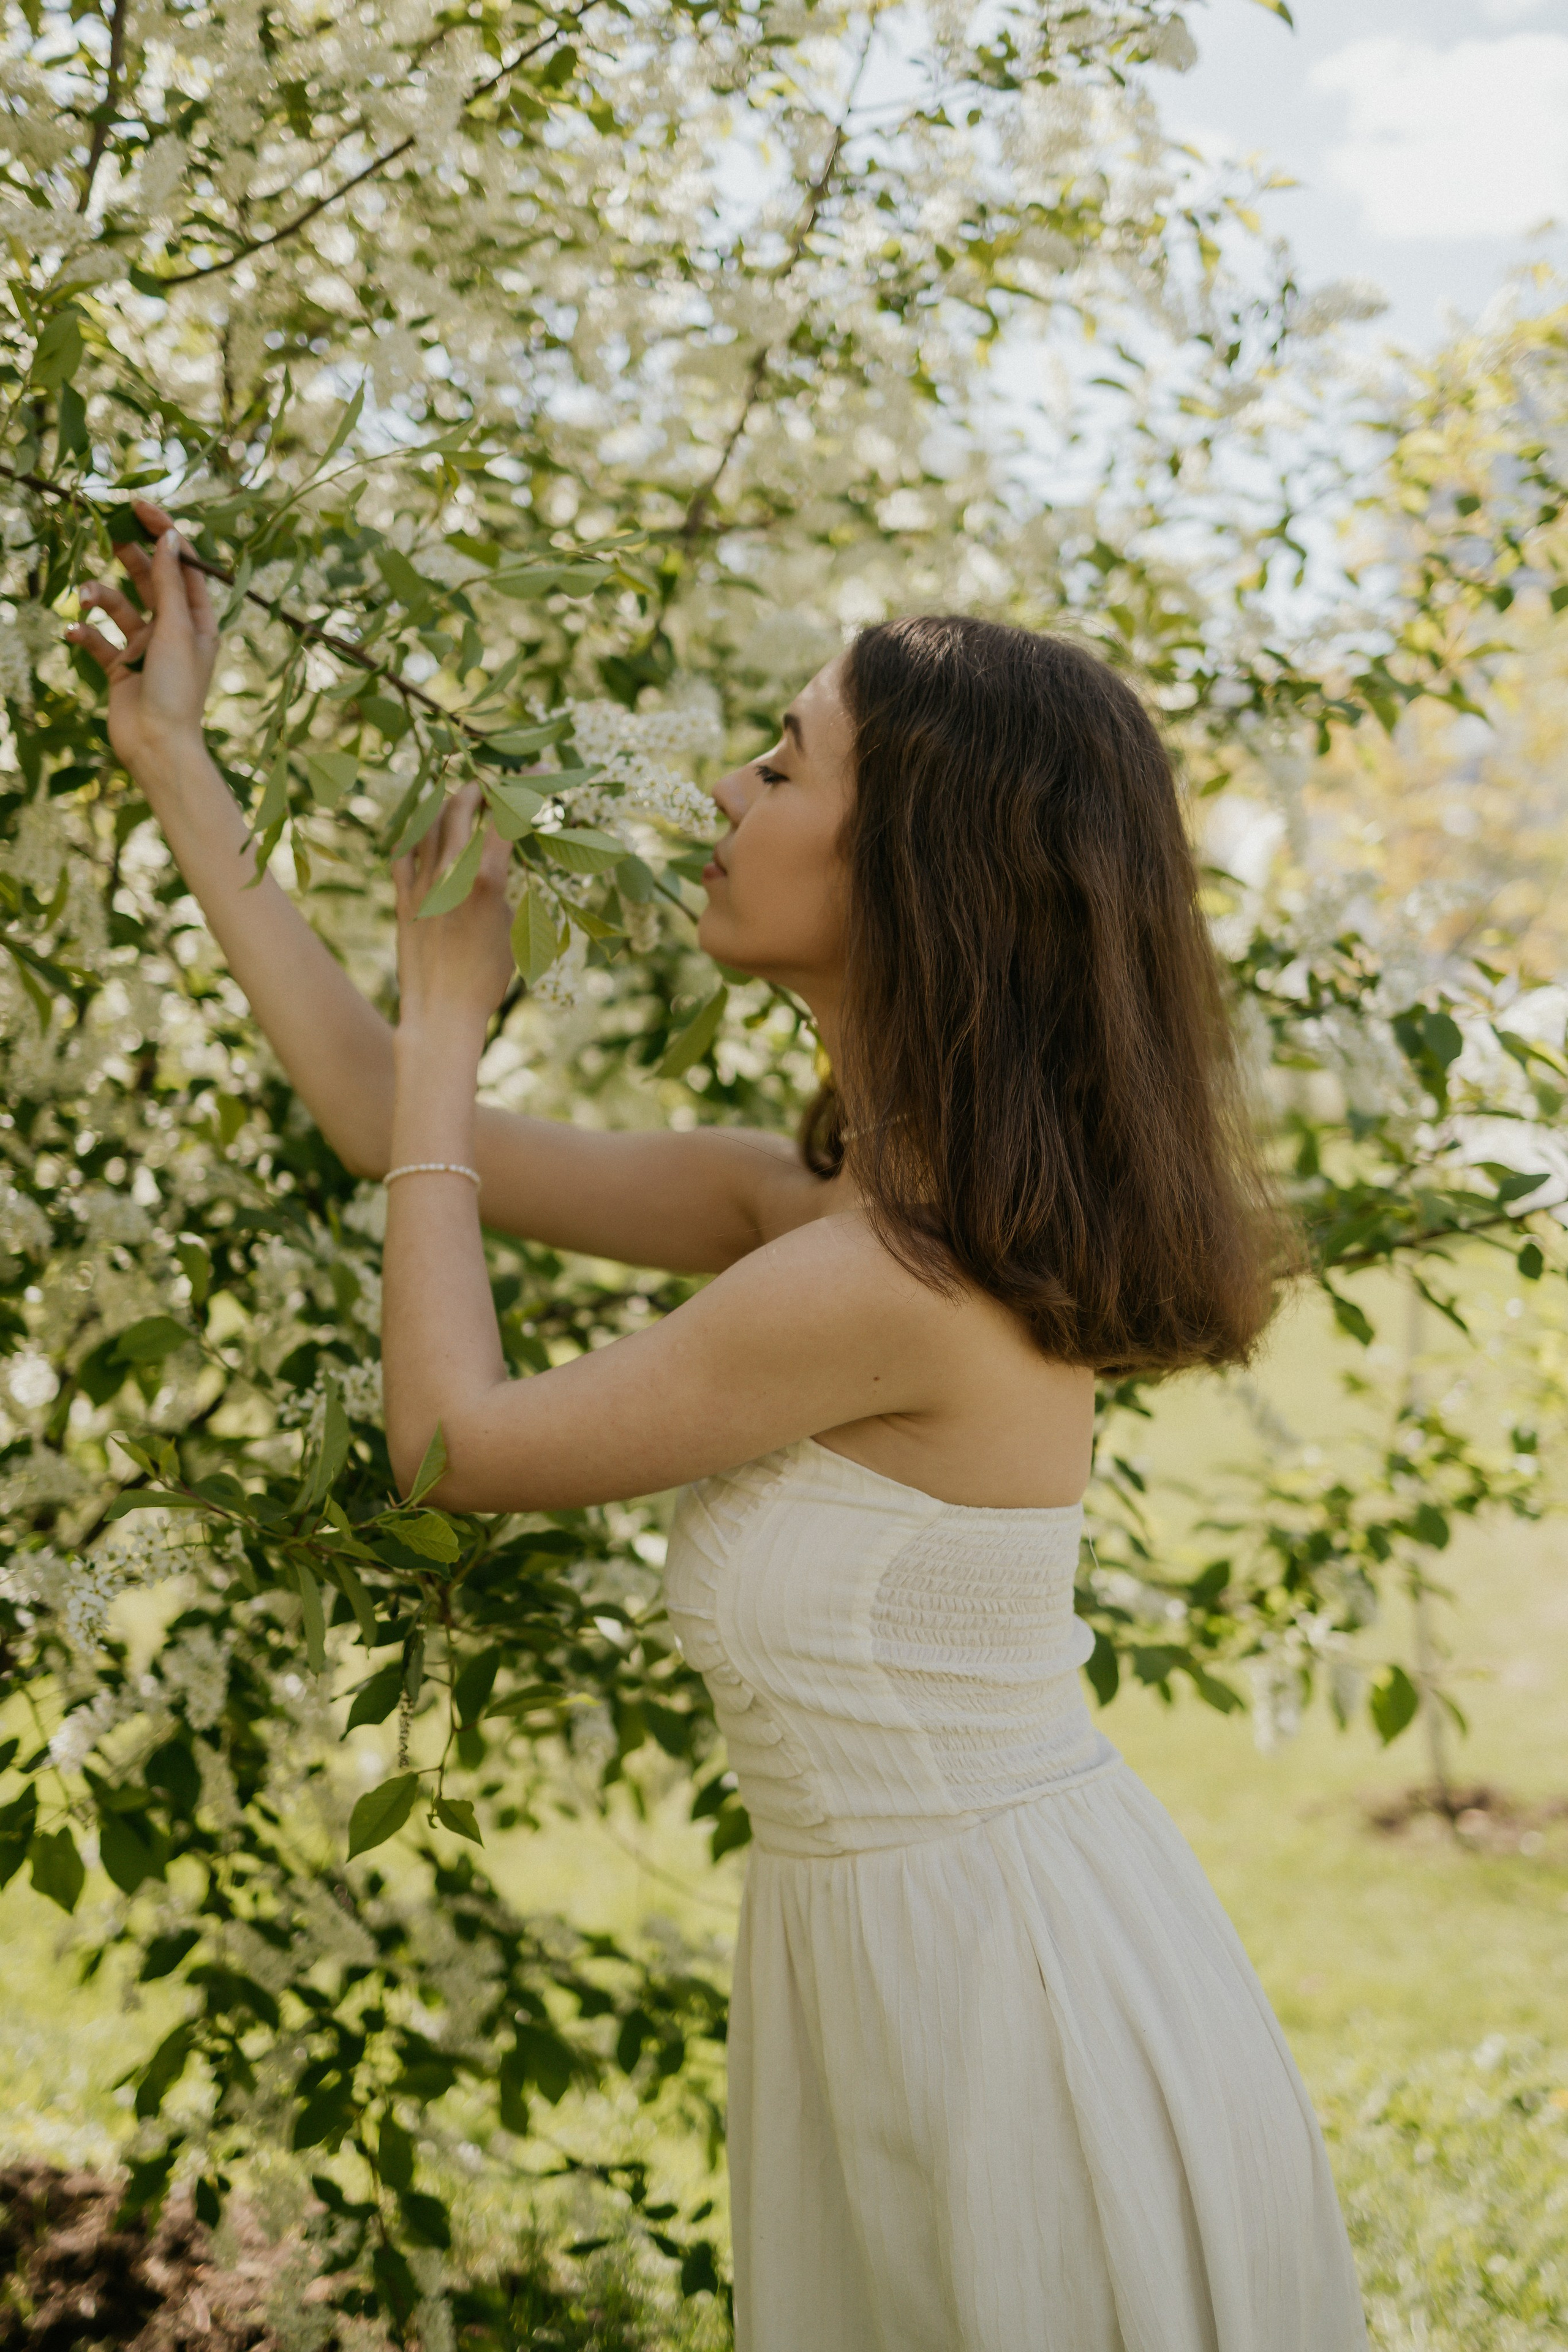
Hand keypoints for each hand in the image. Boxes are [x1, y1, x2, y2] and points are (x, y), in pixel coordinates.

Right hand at [66, 499, 218, 784]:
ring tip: (83, 596)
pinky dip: (85, 632)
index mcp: (199, 620)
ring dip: (99, 596)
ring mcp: (146, 647)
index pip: (183, 564)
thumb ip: (170, 582)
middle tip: (106, 531)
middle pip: (150, 579)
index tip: (137, 506)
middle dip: (128, 556)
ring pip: (119, 606)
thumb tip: (168, 537)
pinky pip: (99, 639)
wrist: (157, 746)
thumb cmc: (176, 689)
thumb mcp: (177, 628)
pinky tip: (74, 633)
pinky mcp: (121, 667)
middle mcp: (174, 630)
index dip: (163, 532)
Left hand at [394, 783, 515, 1037]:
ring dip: (445, 804)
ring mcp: (421, 883)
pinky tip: (423, 831)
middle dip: (478, 787)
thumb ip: (505, 886)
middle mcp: (450, 872)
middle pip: (460, 807)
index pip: (507, 817)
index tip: (537, 770)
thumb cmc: (488, 979)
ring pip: (428, 823)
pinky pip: (403, 851)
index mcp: (486, 879)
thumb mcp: (514, 927)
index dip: (524, 788)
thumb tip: (500, 863)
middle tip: (490, 785)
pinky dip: (415, 833)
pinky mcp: (403, 897)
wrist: (441, 1012)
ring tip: (459, 799)